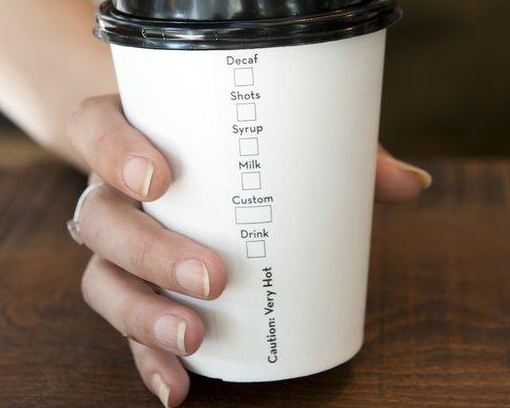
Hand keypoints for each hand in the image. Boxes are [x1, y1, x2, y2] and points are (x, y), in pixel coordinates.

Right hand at [67, 94, 430, 406]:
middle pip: (99, 217)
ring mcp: (116, 244)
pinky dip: (147, 359)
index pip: (96, 127)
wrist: (179, 164)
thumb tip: (413, 183)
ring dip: (142, 315)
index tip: (161, 177)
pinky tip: (177, 385)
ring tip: (194, 337)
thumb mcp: (279, 136)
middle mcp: (111, 190)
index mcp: (133, 132)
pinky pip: (122, 328)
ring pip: (101, 277)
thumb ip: (340, 152)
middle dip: (150, 252)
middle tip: (211, 276)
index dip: (114, 151)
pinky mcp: (130, 290)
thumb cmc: (232, 145)